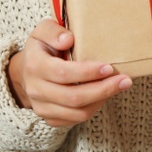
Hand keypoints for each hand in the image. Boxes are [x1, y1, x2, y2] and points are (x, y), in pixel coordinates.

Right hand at [7, 19, 130, 127]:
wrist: (26, 71)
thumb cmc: (42, 48)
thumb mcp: (43, 31)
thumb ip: (53, 31)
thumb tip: (68, 40)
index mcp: (34, 66)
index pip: (62, 73)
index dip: (87, 72)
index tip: (109, 67)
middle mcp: (35, 90)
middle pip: (73, 97)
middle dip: (103, 90)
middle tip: (124, 81)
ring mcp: (41, 107)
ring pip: (77, 113)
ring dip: (101, 101)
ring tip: (118, 87)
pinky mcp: (49, 118)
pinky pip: (75, 120)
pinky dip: (93, 109)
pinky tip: (104, 96)